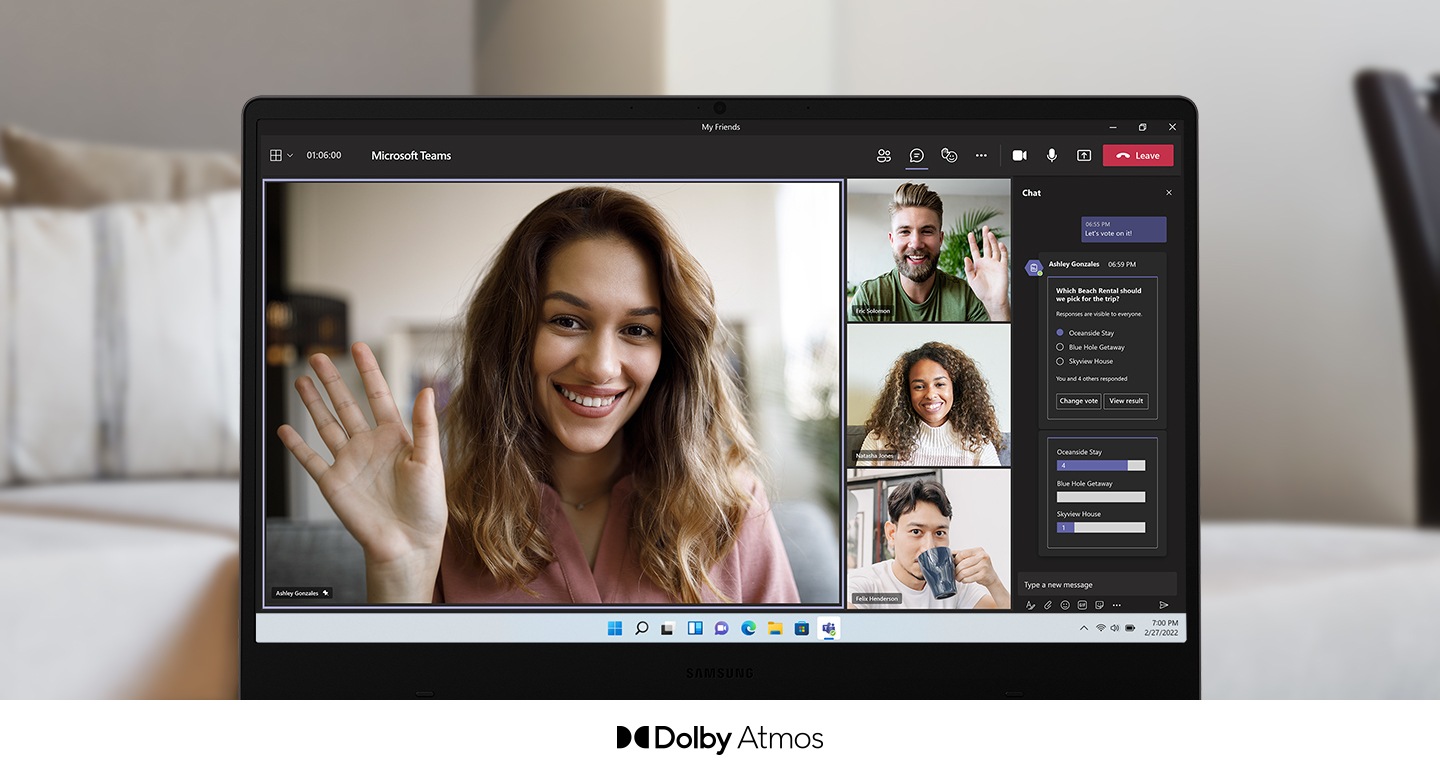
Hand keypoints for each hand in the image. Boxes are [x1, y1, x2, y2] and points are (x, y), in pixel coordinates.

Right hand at [277, 342, 446, 602]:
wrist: (408, 542)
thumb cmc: (426, 505)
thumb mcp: (430, 460)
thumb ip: (425, 424)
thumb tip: (425, 389)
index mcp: (395, 436)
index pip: (377, 395)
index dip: (367, 371)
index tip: (358, 347)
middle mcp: (369, 445)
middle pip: (346, 404)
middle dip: (332, 380)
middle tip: (319, 356)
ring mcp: (349, 462)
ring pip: (325, 425)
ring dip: (313, 403)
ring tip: (301, 380)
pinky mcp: (333, 483)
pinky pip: (310, 459)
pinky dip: (296, 445)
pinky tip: (286, 429)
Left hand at [953, 546, 1009, 608]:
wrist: (991, 576)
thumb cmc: (980, 566)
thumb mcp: (974, 557)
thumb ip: (963, 554)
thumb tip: (950, 553)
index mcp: (979, 550)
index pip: (962, 553)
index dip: (956, 560)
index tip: (953, 564)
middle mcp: (983, 556)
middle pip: (963, 564)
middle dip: (956, 570)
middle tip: (954, 573)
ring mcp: (984, 566)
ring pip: (965, 572)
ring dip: (959, 576)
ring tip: (958, 578)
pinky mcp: (983, 575)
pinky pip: (969, 578)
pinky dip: (964, 580)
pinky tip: (964, 580)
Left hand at [964, 226, 1010, 320]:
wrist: (992, 298)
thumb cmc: (981, 291)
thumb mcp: (971, 279)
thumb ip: (968, 268)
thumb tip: (966, 257)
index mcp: (978, 264)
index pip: (975, 250)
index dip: (973, 241)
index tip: (970, 233)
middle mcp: (987, 262)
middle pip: (986, 246)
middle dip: (985, 237)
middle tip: (985, 227)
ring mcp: (995, 263)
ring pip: (995, 249)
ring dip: (993, 241)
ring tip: (989, 233)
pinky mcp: (1003, 267)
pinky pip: (1004, 256)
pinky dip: (1002, 249)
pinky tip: (999, 244)